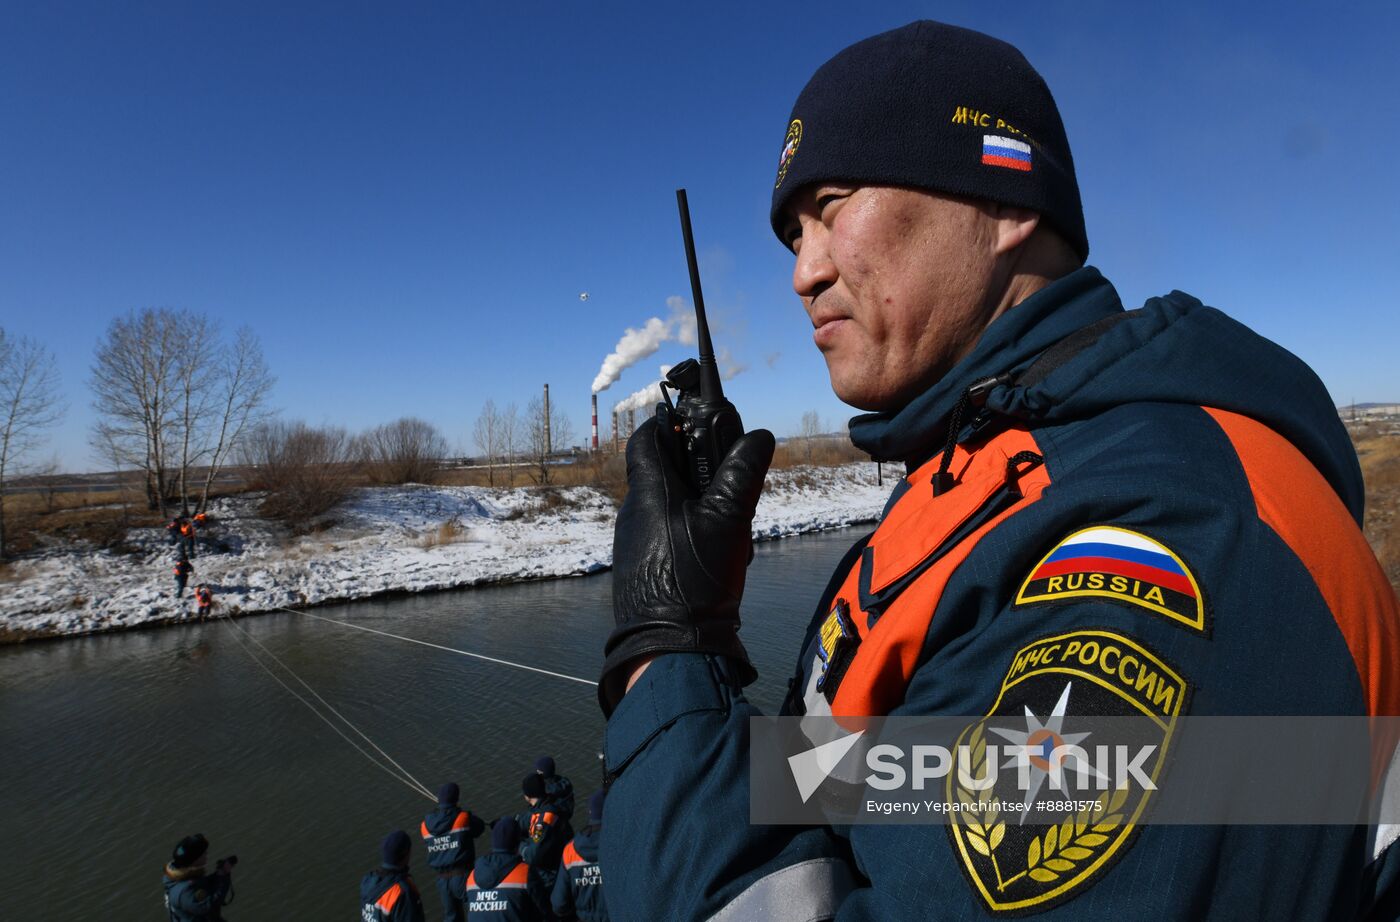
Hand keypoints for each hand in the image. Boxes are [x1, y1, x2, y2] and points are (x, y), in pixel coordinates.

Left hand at [598, 415, 774, 714]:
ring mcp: (635, 540)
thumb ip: (744, 473)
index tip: (699, 422)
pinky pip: (667, 533)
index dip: (670, 422)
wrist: (671, 647)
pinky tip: (718, 553)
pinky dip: (692, 531)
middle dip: (699, 468)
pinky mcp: (642, 565)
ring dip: (700, 503)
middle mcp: (634, 511)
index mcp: (648, 490)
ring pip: (670, 504)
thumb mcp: (730, 518)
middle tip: (733, 478)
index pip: (646, 436)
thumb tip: (759, 435)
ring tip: (732, 523)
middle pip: (664, 470)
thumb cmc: (695, 578)